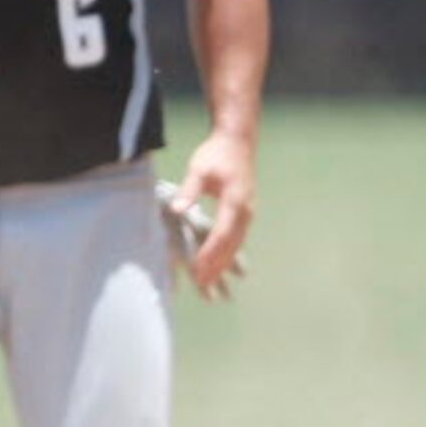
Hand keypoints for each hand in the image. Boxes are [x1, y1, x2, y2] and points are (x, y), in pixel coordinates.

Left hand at [170, 130, 255, 300]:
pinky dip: (228, 253)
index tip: (197, 270)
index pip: (221, 235)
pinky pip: (237, 237)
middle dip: (217, 266)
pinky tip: (220, 263)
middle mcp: (245, 210)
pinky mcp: (245, 211)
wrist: (237, 141)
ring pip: (236, 244)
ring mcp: (248, 212)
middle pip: (231, 245)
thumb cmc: (216, 154)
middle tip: (203, 285)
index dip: (208, 255)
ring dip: (223, 263)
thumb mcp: (198, 169)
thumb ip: (189, 190)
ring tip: (211, 281)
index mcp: (234, 201)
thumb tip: (177, 209)